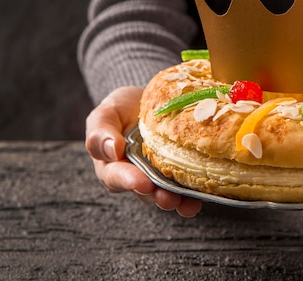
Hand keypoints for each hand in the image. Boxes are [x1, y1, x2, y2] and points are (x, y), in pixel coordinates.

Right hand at [85, 86, 201, 216]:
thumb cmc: (123, 108)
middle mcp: (135, 176)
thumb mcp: (107, 114)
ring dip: (177, 200)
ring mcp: (158, 177)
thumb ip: (101, 132)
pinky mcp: (178, 173)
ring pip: (165, 193)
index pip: (117, 176)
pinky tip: (201, 198)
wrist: (151, 99)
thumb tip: (112, 150)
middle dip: (157, 196)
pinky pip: (184, 188)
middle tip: (168, 198)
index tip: (143, 183)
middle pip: (144, 191)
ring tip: (187, 204)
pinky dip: (193, 195)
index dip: (129, 181)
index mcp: (112, 165)